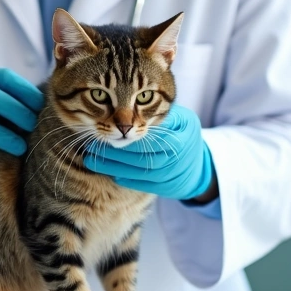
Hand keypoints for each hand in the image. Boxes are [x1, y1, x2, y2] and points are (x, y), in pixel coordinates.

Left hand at [83, 105, 214, 201]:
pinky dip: (122, 176)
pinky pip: (139, 183)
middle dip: (114, 148)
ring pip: (136, 170)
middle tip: (95, 140)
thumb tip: (135, 102)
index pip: (151, 134)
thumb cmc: (184, 133)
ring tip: (91, 158)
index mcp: (180, 135)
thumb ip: (161, 112)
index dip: (129, 130)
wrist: (198, 166)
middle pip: (139, 153)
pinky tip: (107, 170)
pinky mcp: (162, 188)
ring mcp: (169, 174)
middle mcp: (175, 157)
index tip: (109, 124)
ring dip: (112, 164)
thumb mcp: (181, 118)